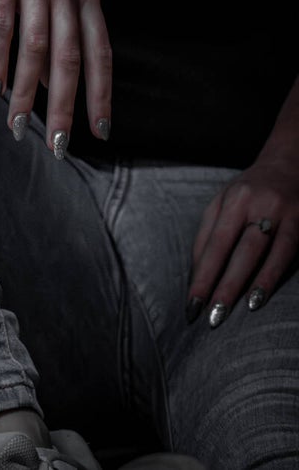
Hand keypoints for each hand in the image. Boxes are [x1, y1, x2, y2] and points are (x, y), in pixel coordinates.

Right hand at [0, 0, 111, 155]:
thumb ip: (65, 9)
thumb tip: (63, 65)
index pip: (100, 50)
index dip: (101, 91)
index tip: (101, 130)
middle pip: (71, 57)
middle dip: (65, 105)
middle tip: (58, 146)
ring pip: (36, 47)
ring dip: (27, 92)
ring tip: (18, 127)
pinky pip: (2, 24)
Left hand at [187, 156, 298, 325]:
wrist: (289, 163)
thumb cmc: (249, 190)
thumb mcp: (224, 202)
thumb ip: (209, 234)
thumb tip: (197, 274)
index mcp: (233, 199)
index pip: (213, 243)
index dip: (202, 276)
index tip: (192, 305)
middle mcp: (257, 203)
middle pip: (237, 249)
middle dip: (224, 285)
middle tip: (212, 318)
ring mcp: (282, 212)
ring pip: (263, 252)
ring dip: (250, 283)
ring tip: (238, 311)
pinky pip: (287, 252)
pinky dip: (273, 275)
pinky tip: (262, 296)